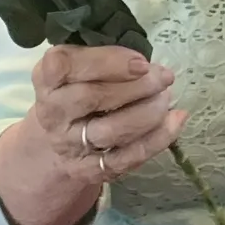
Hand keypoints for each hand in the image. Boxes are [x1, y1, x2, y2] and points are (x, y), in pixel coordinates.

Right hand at [31, 45, 187, 184]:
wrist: (59, 135)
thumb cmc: (78, 86)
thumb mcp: (79, 63)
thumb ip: (104, 56)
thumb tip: (147, 61)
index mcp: (48, 78)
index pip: (66, 66)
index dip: (107, 62)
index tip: (141, 62)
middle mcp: (53, 112)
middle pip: (92, 98)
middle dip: (136, 86)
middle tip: (164, 77)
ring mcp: (69, 144)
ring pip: (110, 131)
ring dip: (148, 113)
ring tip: (166, 97)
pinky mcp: (88, 169)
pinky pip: (125, 158)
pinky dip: (156, 139)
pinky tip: (176, 120)